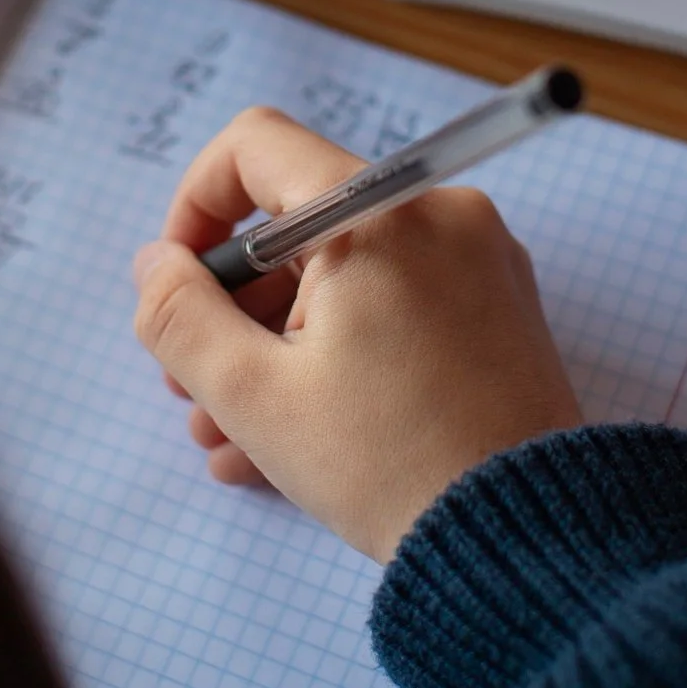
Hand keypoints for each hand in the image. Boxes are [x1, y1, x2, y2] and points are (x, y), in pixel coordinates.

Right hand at [132, 108, 580, 563]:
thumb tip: (156, 264)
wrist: (530, 542)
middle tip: (193, 386)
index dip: (196, 206)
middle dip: (233, 303)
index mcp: (378, 212)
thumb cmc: (392, 465)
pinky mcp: (498, 308)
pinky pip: (395, 304)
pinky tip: (291, 436)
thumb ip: (181, 316)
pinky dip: (340, 350)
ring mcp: (477, 260)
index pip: (256, 146)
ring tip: (231, 436)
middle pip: (300, 220)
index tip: (179, 282)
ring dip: (276, 342)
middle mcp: (437, 213)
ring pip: (345, 274)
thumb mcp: (254, 396)